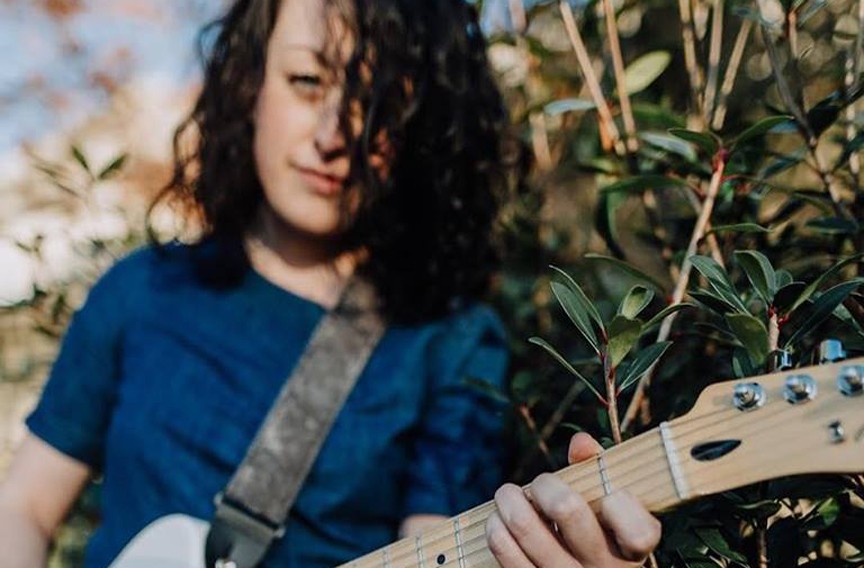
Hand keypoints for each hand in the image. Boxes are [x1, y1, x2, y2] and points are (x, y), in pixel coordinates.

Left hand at [486, 433, 660, 566]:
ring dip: (510, 501)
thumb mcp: (604, 508)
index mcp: (629, 550)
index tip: (610, 494)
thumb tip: (580, 443)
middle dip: (546, 485)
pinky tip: (499, 520)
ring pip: (527, 528)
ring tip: (508, 495)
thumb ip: (598, 471)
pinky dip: (497, 529)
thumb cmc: (593, 532)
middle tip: (541, 483)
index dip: (622, 506)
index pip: (641, 533)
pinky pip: (506, 553)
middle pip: (568, 510)